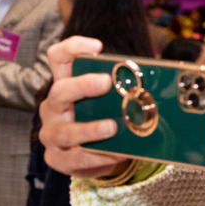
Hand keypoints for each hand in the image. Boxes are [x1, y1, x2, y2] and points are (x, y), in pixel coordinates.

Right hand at [37, 36, 126, 178]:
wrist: (94, 157)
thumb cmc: (101, 121)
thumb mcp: (108, 104)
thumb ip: (119, 92)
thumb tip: (152, 83)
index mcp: (65, 86)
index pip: (58, 58)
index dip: (73, 47)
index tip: (97, 46)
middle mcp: (53, 107)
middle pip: (59, 90)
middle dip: (82, 86)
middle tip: (105, 83)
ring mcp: (52, 133)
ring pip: (64, 130)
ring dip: (89, 129)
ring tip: (112, 128)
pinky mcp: (56, 158)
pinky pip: (73, 159)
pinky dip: (94, 158)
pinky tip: (112, 156)